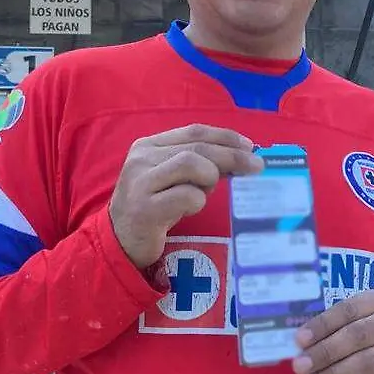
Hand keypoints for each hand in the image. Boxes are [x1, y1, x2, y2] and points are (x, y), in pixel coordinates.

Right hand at [108, 123, 262, 268]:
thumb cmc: (153, 207)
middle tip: (256, 166)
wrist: (118, 241)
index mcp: (148, 145)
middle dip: (232, 155)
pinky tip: (188, 210)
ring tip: (205, 193)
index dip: (225, 136)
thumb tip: (240, 156)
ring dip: (210, 179)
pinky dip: (198, 202)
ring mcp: (141, 183)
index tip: (249, 146)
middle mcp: (142, 159)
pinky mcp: (145, 209)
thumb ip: (196, 163)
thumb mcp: (170, 178)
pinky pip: (187, 196)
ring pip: (192, 164)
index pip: (194, 131)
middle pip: (198, 147)